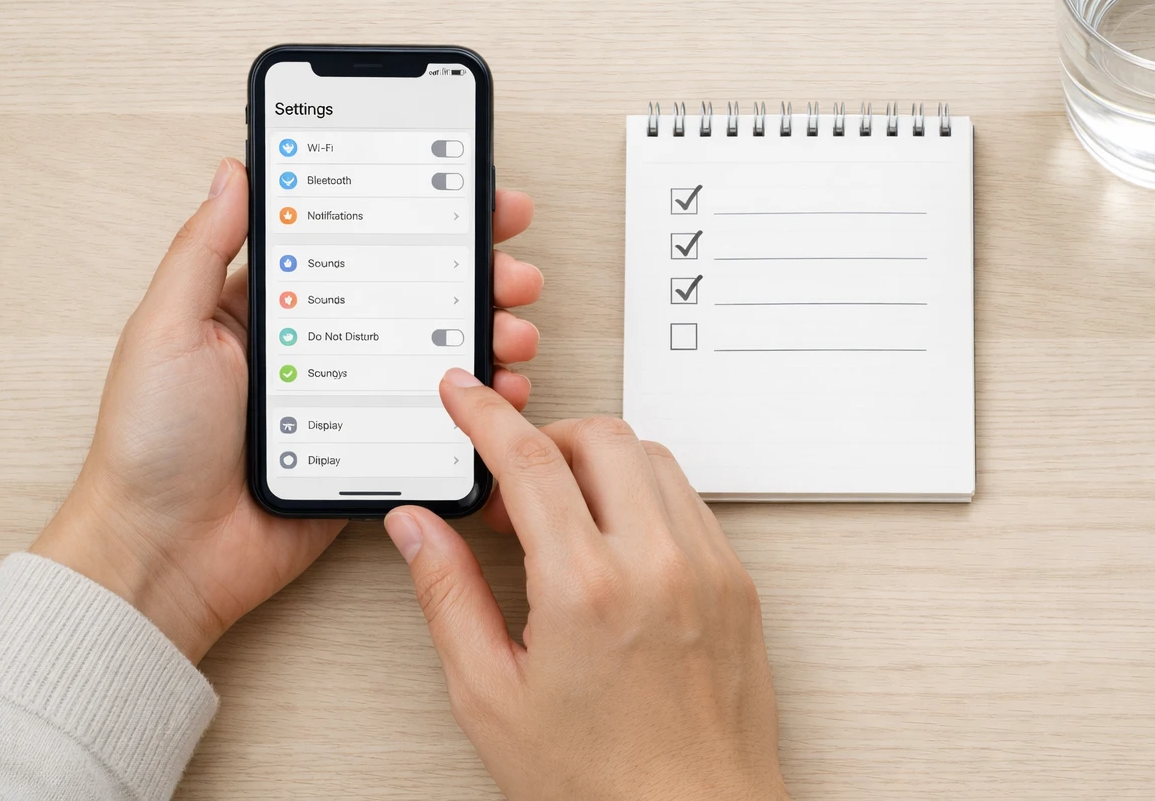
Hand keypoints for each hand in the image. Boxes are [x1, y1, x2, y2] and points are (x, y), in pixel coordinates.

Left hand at [32, 157, 543, 661]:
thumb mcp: (168, 327)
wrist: (166, 553)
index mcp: (276, 309)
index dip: (420, 219)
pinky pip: (442, 422)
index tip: (472, 197)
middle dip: (478, 274)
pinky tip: (503, 390)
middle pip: (418, 295)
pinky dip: (484, 405)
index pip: (362, 246)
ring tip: (513, 329)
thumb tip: (236, 170)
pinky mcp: (376, 453)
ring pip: (441, 355)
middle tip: (513, 269)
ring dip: (490, 333)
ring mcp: (356, 401)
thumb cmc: (151, 442)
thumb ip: (204, 247)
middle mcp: (325, 347)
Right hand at [384, 371, 787, 800]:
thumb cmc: (599, 781)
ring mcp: (708, 568)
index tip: (463, 393)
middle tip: (513, 485)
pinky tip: (615, 544)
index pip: (529, 459)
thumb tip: (418, 527)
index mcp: (586, 588)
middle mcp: (657, 563)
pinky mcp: (737, 582)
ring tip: (564, 519)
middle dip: (547, 437)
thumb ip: (448, 595)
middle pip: (601, 436)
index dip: (486, 414)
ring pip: (653, 458)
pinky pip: (690, 500)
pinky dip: (646, 497)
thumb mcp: (491, 696)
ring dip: (600, 463)